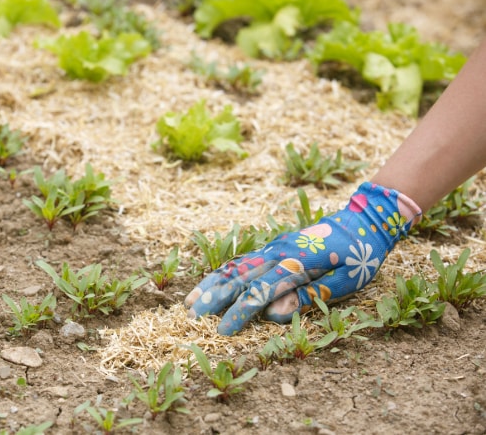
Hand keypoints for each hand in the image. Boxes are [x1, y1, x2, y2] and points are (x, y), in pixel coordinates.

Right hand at [184, 182, 421, 334]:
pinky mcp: (273, 246)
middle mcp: (279, 252)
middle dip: (213, 297)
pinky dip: (223, 272)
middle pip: (239, 276)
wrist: (363, 221)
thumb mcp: (343, 281)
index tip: (222, 331)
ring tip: (190, 301)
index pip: (260, 292)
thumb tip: (274, 312)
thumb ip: (307, 295)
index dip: (240, 312)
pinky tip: (210, 283)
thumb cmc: (359, 256)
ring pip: (235, 266)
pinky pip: (243, 259)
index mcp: (296, 263)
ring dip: (211, 284)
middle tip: (191, 316)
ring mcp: (273, 247)